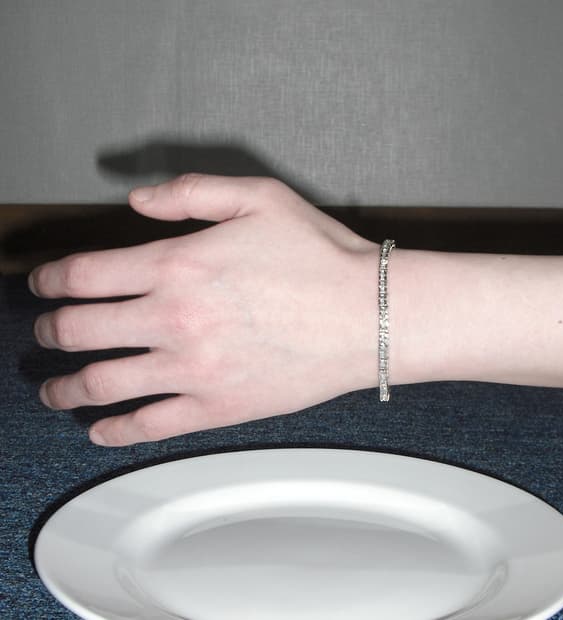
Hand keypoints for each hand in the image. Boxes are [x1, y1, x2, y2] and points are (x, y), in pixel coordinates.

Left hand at [30, 175, 378, 445]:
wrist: (368, 315)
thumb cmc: (321, 258)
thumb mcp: (259, 198)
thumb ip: (190, 191)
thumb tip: (137, 198)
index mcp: (177, 265)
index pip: (84, 275)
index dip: (50, 280)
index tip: (42, 285)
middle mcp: (173, 320)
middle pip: (79, 330)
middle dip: (49, 330)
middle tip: (44, 331)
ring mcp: (191, 369)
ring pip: (101, 383)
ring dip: (64, 386)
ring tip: (54, 388)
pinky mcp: (216, 407)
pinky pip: (148, 425)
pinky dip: (113, 429)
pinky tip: (100, 428)